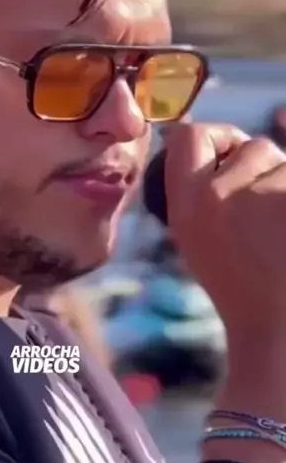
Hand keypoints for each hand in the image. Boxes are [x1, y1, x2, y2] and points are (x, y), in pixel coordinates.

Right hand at [163, 123, 285, 348]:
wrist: (277, 327)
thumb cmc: (238, 282)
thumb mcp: (193, 235)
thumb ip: (196, 187)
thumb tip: (207, 137)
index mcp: (187, 205)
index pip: (191, 135)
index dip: (215, 139)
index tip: (227, 158)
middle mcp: (218, 195)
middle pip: (251, 146)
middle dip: (264, 169)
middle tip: (266, 211)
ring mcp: (263, 197)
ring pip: (284, 162)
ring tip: (282, 225)